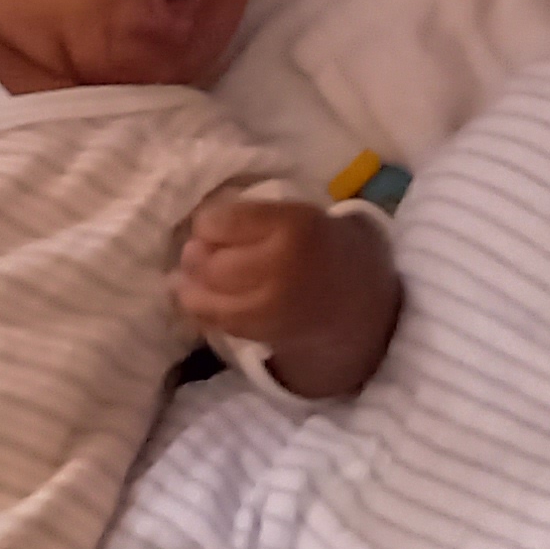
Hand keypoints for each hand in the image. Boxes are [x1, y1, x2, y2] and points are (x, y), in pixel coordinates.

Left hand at [177, 192, 398, 394]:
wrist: (359, 302)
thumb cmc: (319, 249)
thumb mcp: (297, 216)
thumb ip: (252, 218)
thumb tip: (193, 231)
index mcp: (293, 224)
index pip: (221, 221)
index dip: (207, 224)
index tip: (210, 226)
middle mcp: (283, 266)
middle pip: (211, 262)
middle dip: (195, 256)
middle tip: (195, 252)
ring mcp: (273, 305)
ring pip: (208, 296)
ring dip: (190, 286)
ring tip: (191, 278)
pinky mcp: (265, 333)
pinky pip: (216, 320)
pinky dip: (201, 308)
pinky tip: (200, 298)